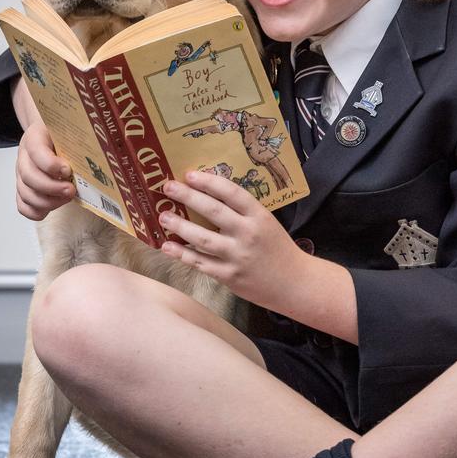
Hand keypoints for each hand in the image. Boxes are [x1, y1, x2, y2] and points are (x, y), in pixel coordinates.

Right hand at [15, 120, 74, 220]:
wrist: (47, 135)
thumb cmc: (61, 134)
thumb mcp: (68, 129)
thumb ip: (77, 139)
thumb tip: (102, 154)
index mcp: (35, 137)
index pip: (36, 150)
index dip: (50, 164)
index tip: (68, 170)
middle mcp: (24, 157)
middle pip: (28, 176)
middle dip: (51, 188)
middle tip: (71, 190)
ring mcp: (21, 175)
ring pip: (26, 193)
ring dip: (48, 202)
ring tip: (67, 198)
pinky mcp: (24, 189)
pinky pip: (23, 206)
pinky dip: (37, 211)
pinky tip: (53, 207)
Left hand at [158, 171, 304, 304]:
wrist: (293, 283)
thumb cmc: (277, 248)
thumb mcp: (266, 223)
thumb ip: (242, 213)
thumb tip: (207, 196)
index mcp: (259, 217)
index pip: (232, 193)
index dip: (209, 182)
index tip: (190, 174)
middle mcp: (248, 234)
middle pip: (213, 211)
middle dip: (188, 197)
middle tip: (168, 187)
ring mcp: (237, 257)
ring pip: (202, 239)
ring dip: (180, 226)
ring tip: (163, 216)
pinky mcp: (229, 276)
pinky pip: (200, 263)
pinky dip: (182, 254)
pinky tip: (167, 246)